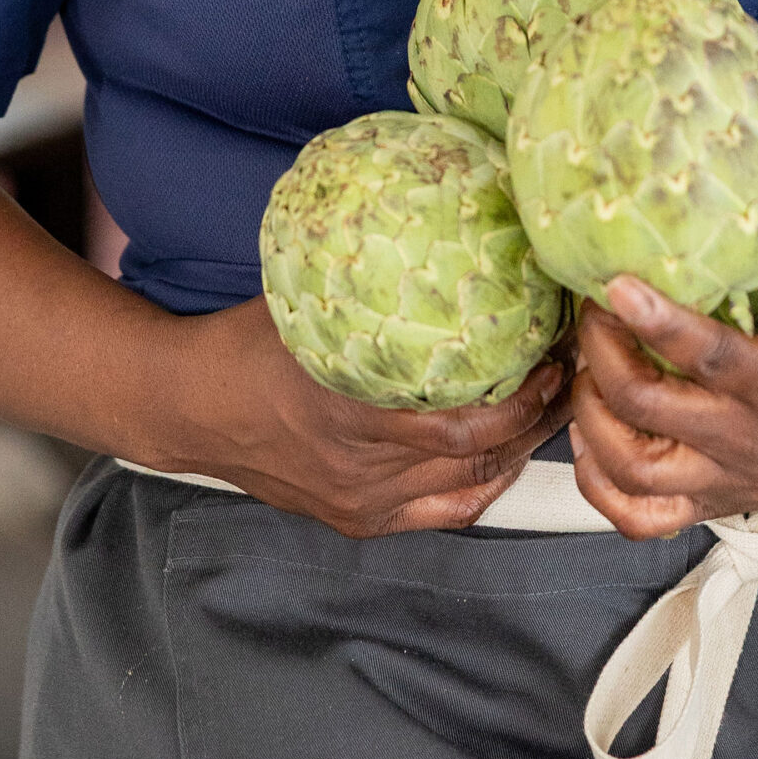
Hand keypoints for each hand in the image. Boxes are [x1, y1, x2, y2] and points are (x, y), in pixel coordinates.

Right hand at [148, 293, 573, 538]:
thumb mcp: (310, 304)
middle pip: (480, 459)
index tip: (550, 355)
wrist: (189, 408)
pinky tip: (506, 454)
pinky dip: (482, 485)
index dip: (522, 398)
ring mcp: (362, 505)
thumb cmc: (245, 346)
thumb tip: (436, 236)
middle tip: (568, 374)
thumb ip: (371, 290)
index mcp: (350, 416)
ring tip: (550, 410)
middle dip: (537, 419)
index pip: (465, 426)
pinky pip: (443, 512)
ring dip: (518, 451)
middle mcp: (362, 472)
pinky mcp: (358, 521)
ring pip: (469, 490)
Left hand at [569, 118, 757, 537]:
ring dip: (592, 423)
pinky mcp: (721, 501)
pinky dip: (602, 487)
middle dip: (602, 361)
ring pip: (635, 473)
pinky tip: (591, 439)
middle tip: (588, 311)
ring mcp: (730, 478)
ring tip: (581, 370)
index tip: (614, 285)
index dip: (657, 324)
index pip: (710, 358)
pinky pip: (642, 518)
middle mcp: (749, 438)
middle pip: (649, 415)